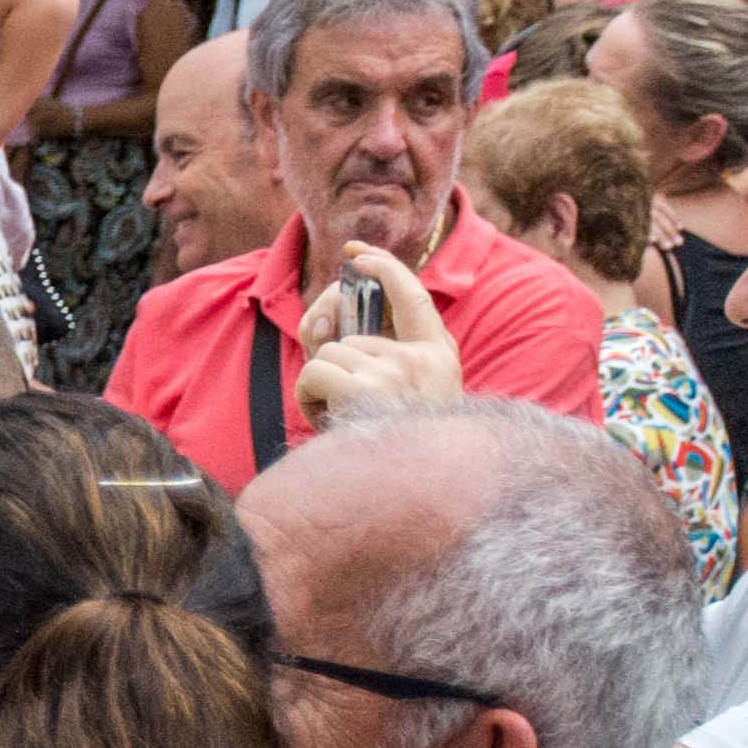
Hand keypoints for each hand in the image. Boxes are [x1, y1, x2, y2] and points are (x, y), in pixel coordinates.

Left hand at [289, 244, 464, 435]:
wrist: (410, 494)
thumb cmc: (393, 447)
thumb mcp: (397, 395)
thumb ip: (370, 354)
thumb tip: (326, 317)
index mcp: (441, 357)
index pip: (414, 296)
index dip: (385, 267)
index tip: (358, 253)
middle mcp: (425, 359)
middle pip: (350, 334)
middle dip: (332, 363)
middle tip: (345, 401)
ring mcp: (398, 371)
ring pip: (328, 354)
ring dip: (321, 386)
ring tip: (344, 419)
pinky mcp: (367, 387)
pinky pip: (313, 370)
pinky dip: (307, 396)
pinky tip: (329, 421)